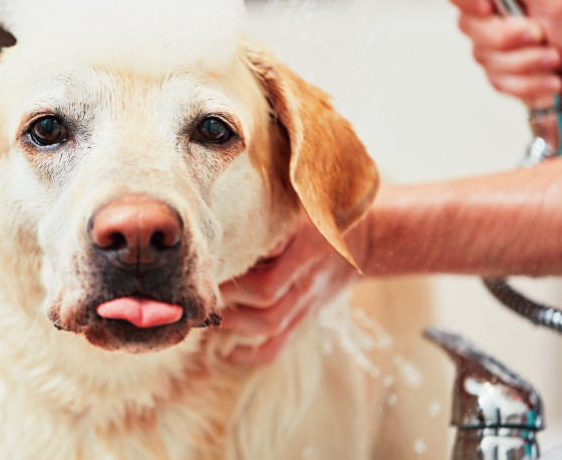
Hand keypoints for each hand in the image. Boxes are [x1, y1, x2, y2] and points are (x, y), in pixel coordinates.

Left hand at [219, 217, 362, 365]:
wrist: (364, 243)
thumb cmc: (322, 218)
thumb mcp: (303, 206)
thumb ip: (273, 213)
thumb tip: (229, 215)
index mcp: (305, 242)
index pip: (269, 252)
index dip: (235, 262)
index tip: (206, 260)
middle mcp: (306, 275)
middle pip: (264, 294)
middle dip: (226, 294)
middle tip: (197, 288)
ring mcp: (306, 301)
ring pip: (269, 323)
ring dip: (232, 322)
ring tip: (205, 313)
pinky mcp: (303, 318)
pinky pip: (279, 346)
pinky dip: (252, 356)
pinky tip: (228, 353)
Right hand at [442, 0, 561, 105]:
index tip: (486, 7)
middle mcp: (497, 10)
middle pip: (468, 25)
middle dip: (505, 38)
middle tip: (537, 34)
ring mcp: (498, 42)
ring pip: (484, 58)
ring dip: (524, 64)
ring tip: (552, 58)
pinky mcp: (503, 70)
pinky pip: (497, 82)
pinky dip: (527, 84)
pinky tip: (548, 77)